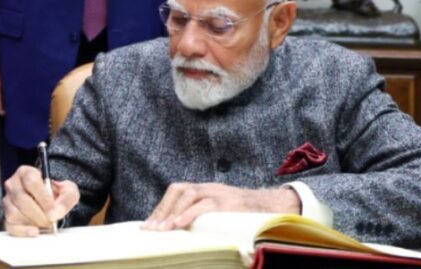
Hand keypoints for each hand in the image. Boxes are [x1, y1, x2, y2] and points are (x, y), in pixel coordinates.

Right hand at [2, 165, 79, 236]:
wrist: (49, 204)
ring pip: (14, 213)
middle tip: (51, 220)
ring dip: (32, 222)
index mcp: (26, 172)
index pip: (31, 181)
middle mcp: (13, 184)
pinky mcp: (6, 217)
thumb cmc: (55, 194)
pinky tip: (35, 231)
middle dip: (39, 213)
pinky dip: (23, 231)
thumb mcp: (68, 191)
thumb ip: (66, 198)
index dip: (43, 197)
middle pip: (21, 199)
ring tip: (45, 223)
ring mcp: (7, 201)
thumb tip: (55, 213)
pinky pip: (10, 226)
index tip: (53, 209)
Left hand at [141, 183, 300, 230]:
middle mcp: (209, 188)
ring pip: (189, 194)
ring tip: (162, 229)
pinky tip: (180, 224)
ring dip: (173, 212)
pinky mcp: (229, 202)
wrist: (272, 207)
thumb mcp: (219, 211)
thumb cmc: (243, 214)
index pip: (176, 192)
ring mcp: (219, 193)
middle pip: (178, 190)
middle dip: (162, 210)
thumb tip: (180, 232)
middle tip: (150, 230)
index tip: (148, 226)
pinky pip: (207, 205)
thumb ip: (201, 216)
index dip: (161, 208)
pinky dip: (191, 213)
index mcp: (204, 190)